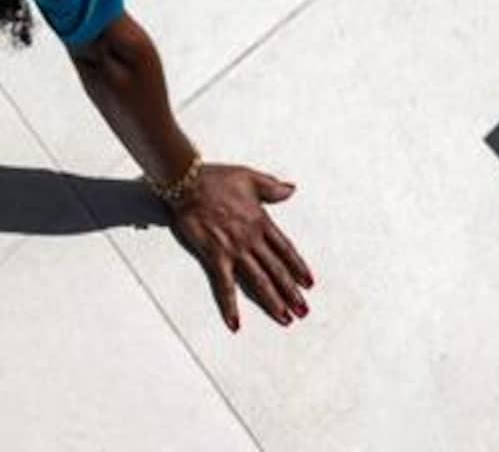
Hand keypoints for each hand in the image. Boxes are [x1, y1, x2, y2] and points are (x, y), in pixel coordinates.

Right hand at [169, 164, 313, 331]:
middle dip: (292, 292)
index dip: (298, 267)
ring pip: (258, 281)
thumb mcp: (250, 177)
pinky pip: (225, 286)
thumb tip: (291, 189)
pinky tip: (235, 323)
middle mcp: (251, 239)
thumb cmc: (216, 178)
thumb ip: (272, 187)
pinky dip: (230, 306)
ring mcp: (234, 250)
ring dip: (273, 301)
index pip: (285, 249)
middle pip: (276, 270)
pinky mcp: (215, 256)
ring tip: (285, 318)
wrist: (188, 182)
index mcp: (261, 221)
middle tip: (303, 310)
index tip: (309, 283)